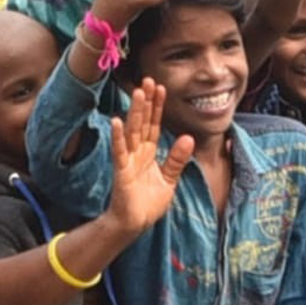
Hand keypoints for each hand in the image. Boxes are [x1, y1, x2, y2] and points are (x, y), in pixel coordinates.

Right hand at [107, 77, 194, 233]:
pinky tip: (117, 121)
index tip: (161, 88)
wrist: (134, 223)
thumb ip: (177, 160)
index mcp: (149, 153)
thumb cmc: (148, 203)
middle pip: (143, 123)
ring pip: (132, 131)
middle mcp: (137, 152)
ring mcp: (128, 160)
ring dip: (135, 112)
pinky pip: (119, 151)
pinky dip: (118, 137)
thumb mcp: (169, 180)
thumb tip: (188, 137)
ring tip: (138, 93)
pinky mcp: (121, 171)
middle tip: (148, 81)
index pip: (154, 125)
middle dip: (146, 102)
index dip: (157, 108)